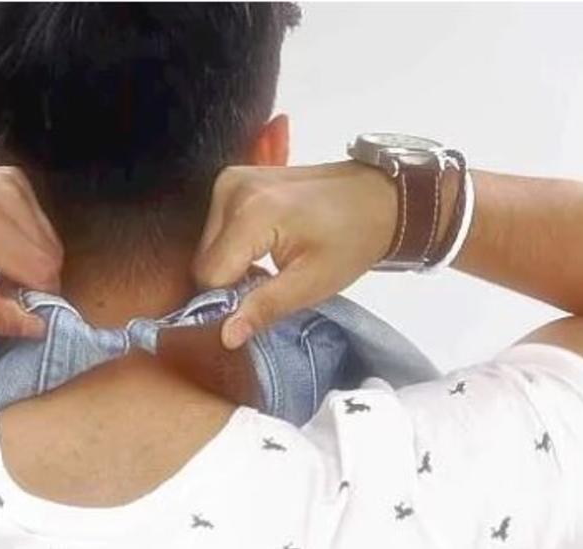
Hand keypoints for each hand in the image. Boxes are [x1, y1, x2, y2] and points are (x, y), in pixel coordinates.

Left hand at [0, 167, 62, 337]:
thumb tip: (39, 326)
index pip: (43, 272)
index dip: (32, 296)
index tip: (6, 300)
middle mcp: (2, 195)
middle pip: (51, 253)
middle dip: (32, 277)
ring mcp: (8, 180)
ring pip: (48, 237)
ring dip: (30, 258)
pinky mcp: (10, 176)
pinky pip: (39, 219)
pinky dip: (25, 237)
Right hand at [192, 161, 396, 348]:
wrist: (378, 196)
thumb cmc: (353, 239)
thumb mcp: (312, 283)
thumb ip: (264, 308)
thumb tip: (226, 336)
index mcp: (251, 213)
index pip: (210, 275)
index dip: (228, 300)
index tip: (255, 306)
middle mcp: (231, 189)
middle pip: (204, 259)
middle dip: (228, 283)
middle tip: (267, 286)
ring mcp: (231, 180)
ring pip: (206, 246)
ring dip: (230, 265)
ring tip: (267, 268)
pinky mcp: (233, 179)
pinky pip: (216, 228)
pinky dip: (233, 246)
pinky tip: (261, 250)